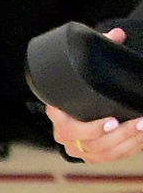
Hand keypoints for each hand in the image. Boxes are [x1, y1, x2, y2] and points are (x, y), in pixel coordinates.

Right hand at [46, 26, 142, 158]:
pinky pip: (109, 158)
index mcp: (57, 112)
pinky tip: (142, 137)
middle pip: (87, 144)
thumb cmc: (82, 84)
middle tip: (138, 123)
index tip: (112, 120)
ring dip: (126, 142)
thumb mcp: (86, 66)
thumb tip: (117, 35)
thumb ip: (101, 47)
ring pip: (101, 153)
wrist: (77, 101)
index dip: (90, 128)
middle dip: (117, 136)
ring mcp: (76, 147)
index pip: (68, 126)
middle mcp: (63, 133)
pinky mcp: (90, 155)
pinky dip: (128, 149)